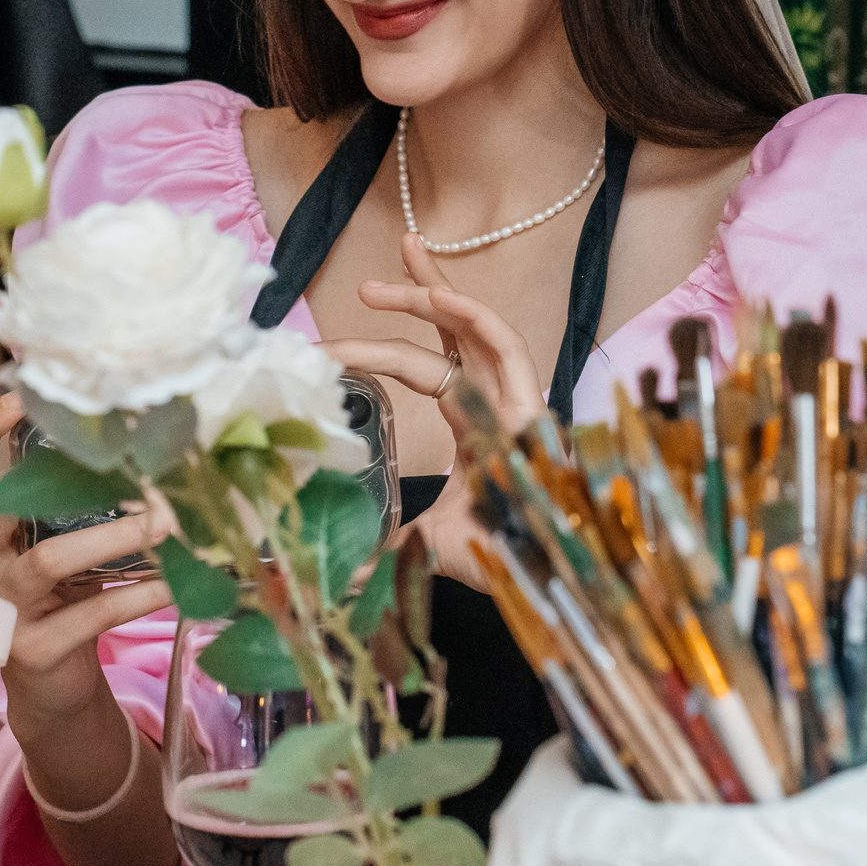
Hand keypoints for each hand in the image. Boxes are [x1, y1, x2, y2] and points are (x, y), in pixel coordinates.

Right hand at [0, 393, 173, 729]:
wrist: (49, 690)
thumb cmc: (55, 599)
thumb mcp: (49, 545)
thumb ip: (67, 504)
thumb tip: (139, 446)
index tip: (19, 394)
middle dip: (45, 478)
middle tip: (115, 458)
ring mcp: (1, 610)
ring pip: (47, 561)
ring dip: (111, 538)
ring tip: (164, 522)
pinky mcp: (33, 651)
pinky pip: (89, 617)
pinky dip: (137, 598)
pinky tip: (174, 584)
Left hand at [316, 233, 547, 591]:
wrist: (537, 582)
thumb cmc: (496, 557)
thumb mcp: (428, 543)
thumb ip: (387, 546)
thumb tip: (339, 571)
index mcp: (471, 420)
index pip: (427, 364)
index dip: (382, 347)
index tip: (329, 345)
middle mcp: (494, 402)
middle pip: (455, 331)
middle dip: (413, 296)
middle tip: (364, 284)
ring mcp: (515, 402)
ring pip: (475, 330)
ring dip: (431, 297)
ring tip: (379, 287)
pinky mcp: (534, 410)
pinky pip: (510, 348)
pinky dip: (477, 318)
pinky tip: (440, 298)